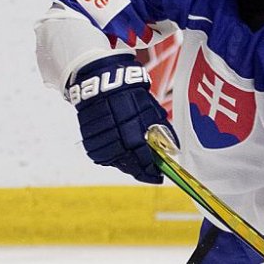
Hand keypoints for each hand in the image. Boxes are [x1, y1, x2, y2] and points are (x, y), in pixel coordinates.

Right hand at [67, 54, 172, 183]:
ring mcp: (102, 145)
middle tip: (149, 170)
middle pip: (131, 168)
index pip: (145, 164)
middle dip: (141, 170)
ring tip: (134, 154)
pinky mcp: (91, 144)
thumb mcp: (153, 112)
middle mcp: (116, 144)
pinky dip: (114, 155)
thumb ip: (163, 133)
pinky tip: (120, 146)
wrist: (103, 86)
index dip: (152, 173)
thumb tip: (172, 150)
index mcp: (134, 137)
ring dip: (128, 162)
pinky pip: (105, 157)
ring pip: (118, 164)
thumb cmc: (131, 96)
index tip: (158, 177)